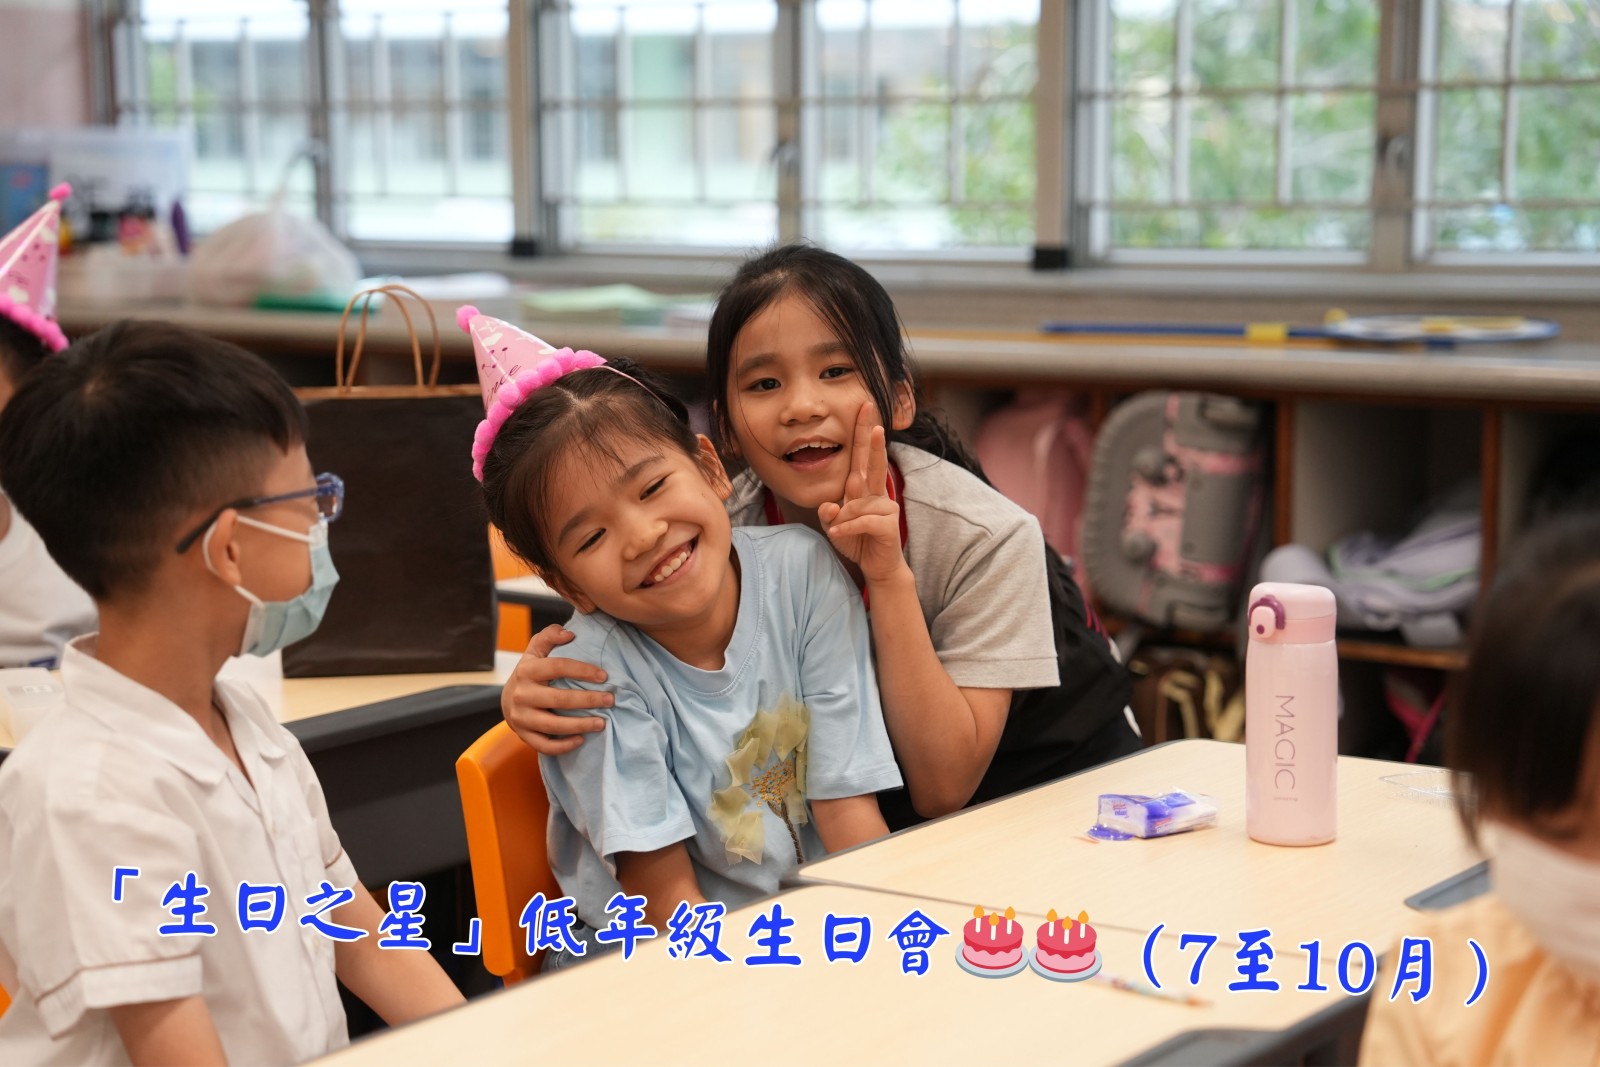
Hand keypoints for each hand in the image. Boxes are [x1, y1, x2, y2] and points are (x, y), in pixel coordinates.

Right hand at [501, 624, 611, 754]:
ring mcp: (521, 717)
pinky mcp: (523, 735)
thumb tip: (569, 634)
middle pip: (560, 699)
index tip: (604, 676)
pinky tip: (582, 739)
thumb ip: (550, 636)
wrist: (506, 700)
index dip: (583, 671)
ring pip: (553, 725)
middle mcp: (522, 694)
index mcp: (527, 670)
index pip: (558, 667)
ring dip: (580, 725)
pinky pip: (545, 745)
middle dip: (588, 700)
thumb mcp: (535, 650)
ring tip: (602, 723)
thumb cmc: (530, 672)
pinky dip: (564, 746)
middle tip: (610, 700)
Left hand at [818, 402, 908, 584]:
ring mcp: (885, 507)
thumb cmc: (858, 541)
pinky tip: (838, 534)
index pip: (862, 457)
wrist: (878, 566)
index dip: (863, 433)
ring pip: (857, 503)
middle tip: (874, 421)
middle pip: (874, 463)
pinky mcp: (887, 524)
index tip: (865, 410)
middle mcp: (876, 493)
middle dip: (873, 442)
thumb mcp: (836, 526)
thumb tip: (828, 507)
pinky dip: (847, 528)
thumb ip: (829, 514)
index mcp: (863, 488)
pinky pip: (861, 521)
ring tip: (839, 531)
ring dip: (843, 519)